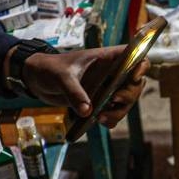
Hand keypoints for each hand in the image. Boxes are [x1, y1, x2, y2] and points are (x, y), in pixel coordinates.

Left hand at [21, 47, 148, 127]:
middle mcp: (111, 73)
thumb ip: (74, 92)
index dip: (141, 65)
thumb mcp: (61, 77)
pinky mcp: (99, 102)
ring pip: (126, 101)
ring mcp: (107, 88)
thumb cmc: (50, 68)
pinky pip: (113, 113)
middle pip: (135, 84)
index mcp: (107, 58)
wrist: (37, 80)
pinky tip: (100, 122)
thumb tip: (87, 111)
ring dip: (119, 111)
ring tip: (103, 118)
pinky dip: (111, 119)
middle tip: (115, 101)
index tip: (134, 76)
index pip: (134, 56)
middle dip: (129, 96)